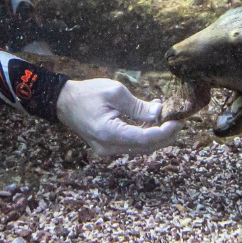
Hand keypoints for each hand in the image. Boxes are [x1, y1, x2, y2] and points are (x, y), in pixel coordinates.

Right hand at [56, 78, 180, 156]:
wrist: (63, 101)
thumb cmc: (87, 93)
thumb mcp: (115, 92)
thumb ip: (138, 106)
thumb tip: (159, 113)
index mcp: (109, 133)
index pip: (145, 139)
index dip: (165, 132)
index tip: (178, 121)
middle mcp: (108, 147)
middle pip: (145, 148)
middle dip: (164, 136)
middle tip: (177, 121)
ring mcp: (107, 150)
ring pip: (140, 148)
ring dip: (155, 136)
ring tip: (166, 119)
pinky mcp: (107, 147)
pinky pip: (131, 145)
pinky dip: (144, 136)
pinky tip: (150, 122)